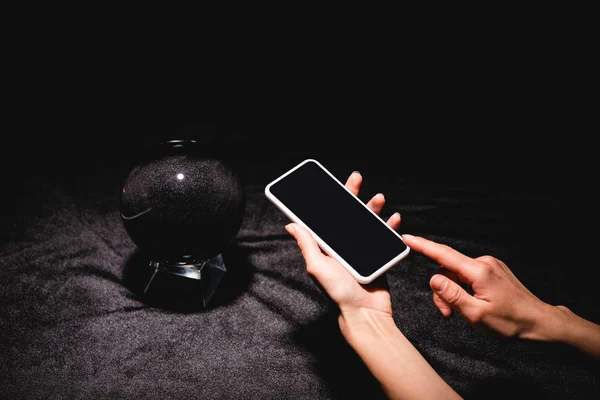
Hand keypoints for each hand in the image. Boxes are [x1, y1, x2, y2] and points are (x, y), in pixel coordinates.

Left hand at [285, 171, 401, 331]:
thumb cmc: (338, 293)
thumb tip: (291, 224)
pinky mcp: (378, 255)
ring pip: (368, 221)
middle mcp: (343, 245)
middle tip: (355, 178)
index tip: (331, 183)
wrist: (365, 313)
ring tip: (379, 198)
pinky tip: (393, 218)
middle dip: (352, 194)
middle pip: (348, 213)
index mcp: (327, 245)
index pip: (327, 217)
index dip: (329, 199)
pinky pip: (385, 236)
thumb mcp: (317, 266)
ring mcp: (362, 249)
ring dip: (373, 207)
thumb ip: (306, 244)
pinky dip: (390, 226)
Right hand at [401, 235, 561, 339]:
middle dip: (443, 291)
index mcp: (478, 271)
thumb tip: (433, 279)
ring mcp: (489, 265)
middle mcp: (483, 263)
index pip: (443, 255)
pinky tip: (473, 303)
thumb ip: (451, 295)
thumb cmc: (510, 321)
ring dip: (454, 292)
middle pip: (448, 270)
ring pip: (457, 275)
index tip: (406, 238)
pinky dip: (464, 289)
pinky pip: (468, 275)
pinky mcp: (493, 270)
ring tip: (463, 312)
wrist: (538, 322)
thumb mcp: (476, 314)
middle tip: (447, 313)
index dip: (422, 246)